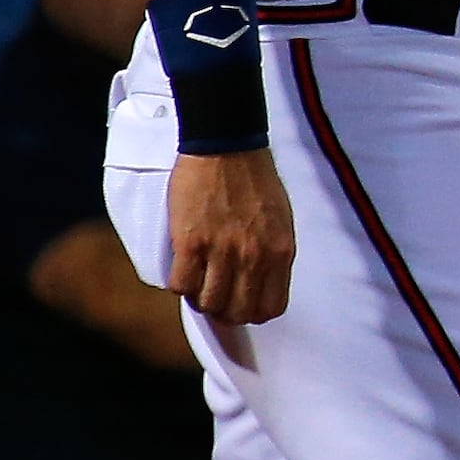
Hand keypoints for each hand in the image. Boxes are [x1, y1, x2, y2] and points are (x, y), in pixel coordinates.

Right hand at [169, 148, 294, 328]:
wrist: (227, 147)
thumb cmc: (255, 181)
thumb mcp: (280, 221)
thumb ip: (272, 253)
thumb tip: (260, 282)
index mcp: (280, 252)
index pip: (271, 307)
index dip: (252, 312)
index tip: (240, 303)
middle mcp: (254, 257)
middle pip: (238, 312)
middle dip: (224, 312)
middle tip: (213, 297)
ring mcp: (222, 250)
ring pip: (208, 302)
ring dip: (199, 299)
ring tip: (196, 282)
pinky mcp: (190, 241)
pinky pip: (181, 284)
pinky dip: (179, 284)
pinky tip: (182, 269)